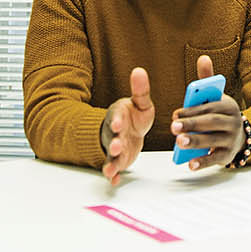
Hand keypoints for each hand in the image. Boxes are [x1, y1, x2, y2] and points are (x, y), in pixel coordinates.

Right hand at [101, 67, 153, 185]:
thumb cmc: (133, 116)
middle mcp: (113, 133)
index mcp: (118, 116)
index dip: (116, 121)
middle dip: (113, 144)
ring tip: (110, 170)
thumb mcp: (140, 102)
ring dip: (110, 163)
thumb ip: (140, 90)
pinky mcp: (118, 160)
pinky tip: (114, 181)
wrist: (128, 130)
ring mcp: (115, 148)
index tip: (118, 123)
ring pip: (111, 156)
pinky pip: (114, 169)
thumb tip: (139, 70)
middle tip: (116, 147)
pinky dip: (113, 175)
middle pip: (111, 139)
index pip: (115, 117)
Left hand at [171, 55, 242, 170]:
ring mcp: (231, 139)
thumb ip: (207, 81)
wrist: (240, 135)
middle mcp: (233, 122)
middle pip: (212, 122)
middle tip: (173, 127)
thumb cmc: (220, 114)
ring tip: (179, 142)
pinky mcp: (228, 155)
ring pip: (213, 140)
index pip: (209, 107)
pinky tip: (190, 164)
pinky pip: (216, 158)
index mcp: (228, 105)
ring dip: (196, 141)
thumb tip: (203, 57)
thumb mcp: (216, 97)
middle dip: (192, 124)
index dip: (191, 110)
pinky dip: (203, 162)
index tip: (175, 114)